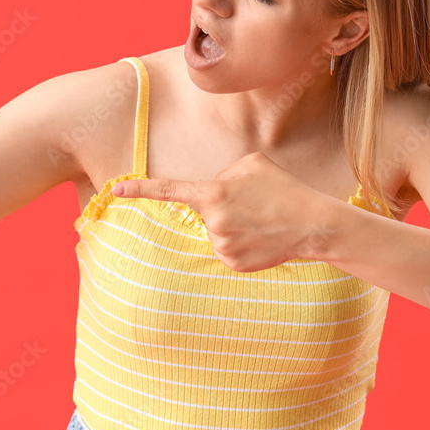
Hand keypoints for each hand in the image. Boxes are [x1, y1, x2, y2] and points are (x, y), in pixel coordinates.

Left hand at [112, 151, 335, 272]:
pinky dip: (240, 243)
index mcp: (213, 194)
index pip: (169, 191)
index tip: (116, 190)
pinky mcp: (233, 264)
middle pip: (204, 212)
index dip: (140, 189)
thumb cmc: (283, 189)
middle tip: (253, 204)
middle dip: (221, 206)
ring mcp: (222, 246)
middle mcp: (213, 223)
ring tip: (261, 220)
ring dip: (232, 225)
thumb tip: (211, 191)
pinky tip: (261, 238)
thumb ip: (223, 174)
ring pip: (215, 232)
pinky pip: (226, 250)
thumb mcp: (252, 164)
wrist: (312, 224)